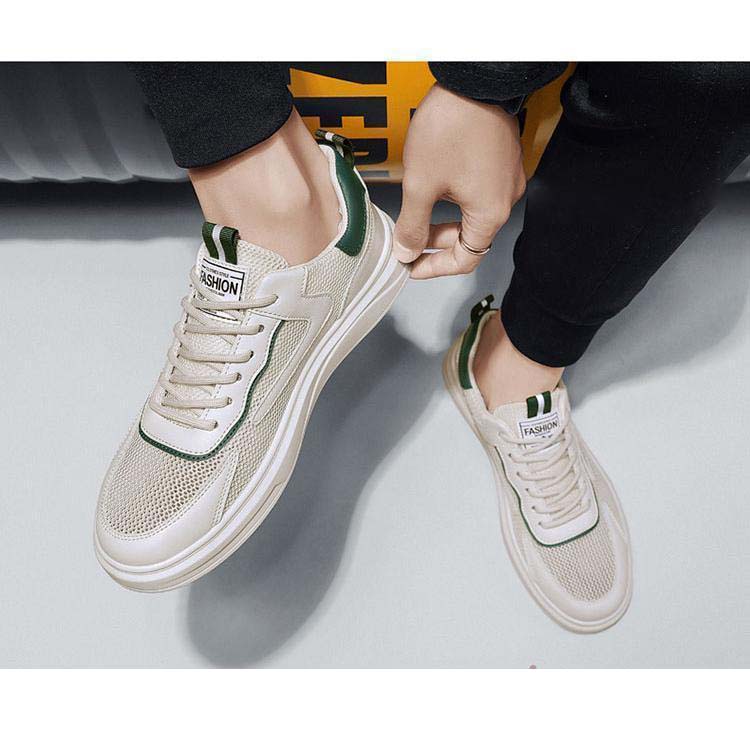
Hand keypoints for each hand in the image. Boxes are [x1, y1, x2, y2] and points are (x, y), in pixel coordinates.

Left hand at [394, 84, 525, 278]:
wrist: (474, 77)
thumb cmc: (451, 128)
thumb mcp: (421, 184)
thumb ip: (412, 225)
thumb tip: (406, 252)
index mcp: (489, 213)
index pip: (465, 259)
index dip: (434, 267)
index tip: (411, 265)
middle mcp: (505, 199)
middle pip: (470, 238)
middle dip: (436, 243)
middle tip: (408, 241)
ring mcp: (506, 178)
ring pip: (472, 214)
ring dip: (444, 220)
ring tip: (416, 214)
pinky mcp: (502, 160)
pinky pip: (479, 192)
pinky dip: (456, 200)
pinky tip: (434, 189)